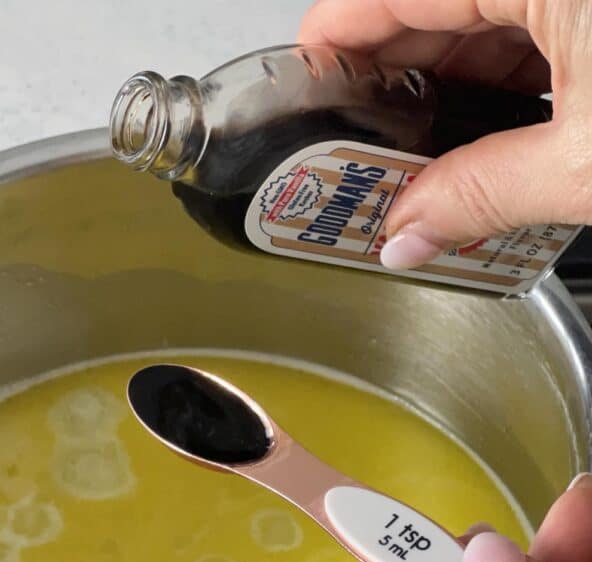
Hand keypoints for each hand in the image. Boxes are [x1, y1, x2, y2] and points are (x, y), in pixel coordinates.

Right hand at [299, 1, 591, 268]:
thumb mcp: (586, 167)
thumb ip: (484, 193)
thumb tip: (409, 230)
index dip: (338, 36)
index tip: (306, 85)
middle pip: (440, 6)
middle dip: (399, 81)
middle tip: (366, 148)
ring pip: (493, 15)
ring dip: (457, 86)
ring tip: (429, 156)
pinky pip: (543, 19)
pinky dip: (512, 73)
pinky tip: (493, 132)